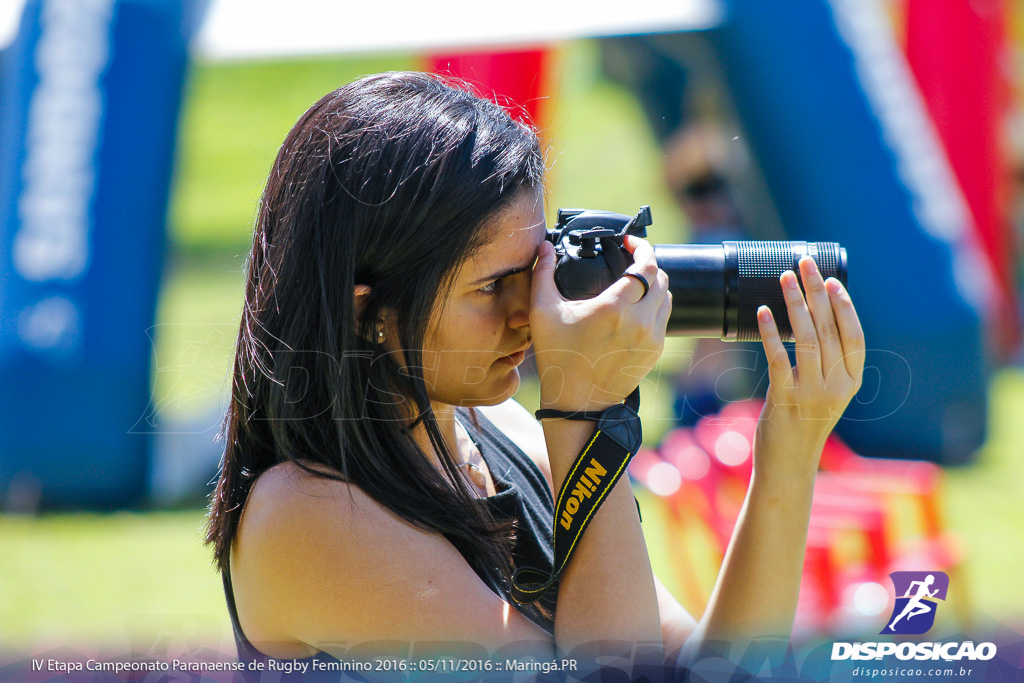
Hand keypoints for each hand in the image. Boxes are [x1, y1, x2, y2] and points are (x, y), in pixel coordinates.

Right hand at [530, 235, 671, 411]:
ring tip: (635, 282)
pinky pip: (664, 319)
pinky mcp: (654, 351)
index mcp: (614, 308)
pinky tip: (637, 307)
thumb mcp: (542, 312)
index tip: (630, 241)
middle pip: (662, 278)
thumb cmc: (558, 357)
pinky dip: (655, 306)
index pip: (646, 266)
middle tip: (631, 260)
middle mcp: (639, 321)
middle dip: (648, 264)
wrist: (577, 403)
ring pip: (667, 298)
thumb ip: (543, 274)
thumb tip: (545, 248)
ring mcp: (651, 338)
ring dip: (655, 285)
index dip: (642, 247)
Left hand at [754, 256, 864, 480]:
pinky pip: (778, 359)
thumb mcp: (825, 393)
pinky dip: (770, 332)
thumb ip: (826, 364)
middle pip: (830, 329)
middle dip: (816, 292)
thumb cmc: (803, 424)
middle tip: (804, 263)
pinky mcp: (786, 400)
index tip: (830, 280)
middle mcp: (836, 386)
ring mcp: (812, 393)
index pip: (854, 336)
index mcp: (851, 382)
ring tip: (783, 278)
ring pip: (807, 339)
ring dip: (794, 304)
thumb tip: (813, 320)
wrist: (788, 465)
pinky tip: (761, 313)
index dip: (844, 306)